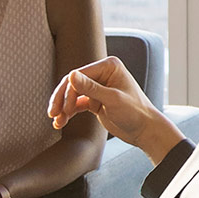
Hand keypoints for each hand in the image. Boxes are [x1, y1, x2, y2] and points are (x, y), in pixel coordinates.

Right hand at [48, 58, 180, 164]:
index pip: (80, 75)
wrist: (145, 131)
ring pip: (72, 94)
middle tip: (53, 114)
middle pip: (73, 83)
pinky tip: (60, 122)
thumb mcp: (112, 100)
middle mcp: (102, 74)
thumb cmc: (136, 112)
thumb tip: (71, 76)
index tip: (63, 108)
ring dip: (63, 107)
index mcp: (109, 66)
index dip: (68, 91)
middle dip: (62, 99)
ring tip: (56, 121)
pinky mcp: (95, 100)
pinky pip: (76, 104)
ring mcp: (98, 87)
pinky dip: (68, 113)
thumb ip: (91, 88)